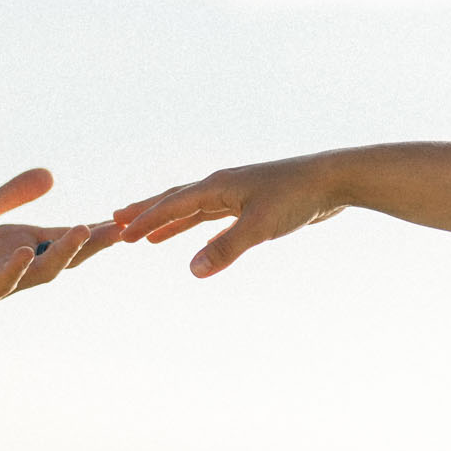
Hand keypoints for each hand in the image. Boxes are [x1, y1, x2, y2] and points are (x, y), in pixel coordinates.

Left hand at [0, 168, 117, 324]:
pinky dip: (13, 270)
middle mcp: (16, 266)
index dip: (93, 230)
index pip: (63, 237)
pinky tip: (24, 250)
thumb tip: (51, 175)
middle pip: (63, 257)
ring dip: (62, 254)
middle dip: (91, 245)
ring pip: (40, 272)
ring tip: (84, 232)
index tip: (124, 219)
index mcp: (20, 245)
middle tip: (122, 230)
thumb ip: (12, 196)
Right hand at [114, 154, 341, 277]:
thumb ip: (225, 248)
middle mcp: (222, 186)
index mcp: (218, 186)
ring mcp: (237, 194)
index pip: (173, 204)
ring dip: (170, 222)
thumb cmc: (297, 197)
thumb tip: (192, 270)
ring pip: (194, 209)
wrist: (333, 180)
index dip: (146, 219)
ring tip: (148, 235)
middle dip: (147, 213)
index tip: (121, 232)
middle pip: (175, 200)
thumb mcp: (259, 226)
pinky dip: (199, 229)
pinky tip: (197, 242)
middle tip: (117, 222)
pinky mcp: (253, 204)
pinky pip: (215, 218)